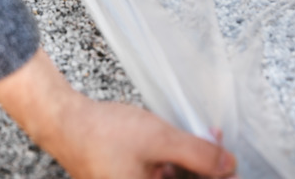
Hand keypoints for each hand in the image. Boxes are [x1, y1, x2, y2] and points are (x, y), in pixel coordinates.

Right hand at [0, 49, 237, 178]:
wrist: (63, 121)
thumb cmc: (101, 134)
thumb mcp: (160, 140)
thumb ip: (199, 155)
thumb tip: (229, 166)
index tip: (231, 167)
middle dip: (206, 170)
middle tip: (221, 149)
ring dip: (192, 164)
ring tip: (206, 140)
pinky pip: (159, 175)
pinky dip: (173, 162)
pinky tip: (182, 143)